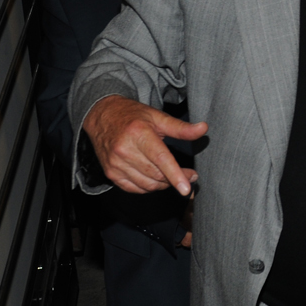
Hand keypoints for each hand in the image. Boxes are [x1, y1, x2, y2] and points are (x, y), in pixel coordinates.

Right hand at [83, 95, 206, 196]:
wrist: (102, 117)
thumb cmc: (132, 116)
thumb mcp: (158, 117)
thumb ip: (181, 128)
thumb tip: (203, 129)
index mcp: (138, 133)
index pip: (160, 159)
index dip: (175, 175)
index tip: (187, 187)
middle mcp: (124, 150)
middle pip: (156, 174)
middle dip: (176, 179)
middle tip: (190, 175)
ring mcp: (116, 164)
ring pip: (147, 184)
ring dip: (164, 184)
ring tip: (173, 176)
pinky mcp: (111, 173)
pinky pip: (135, 188)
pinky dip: (148, 187)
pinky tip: (155, 178)